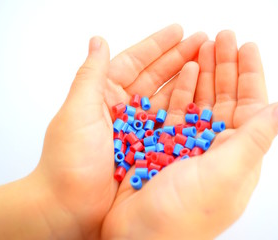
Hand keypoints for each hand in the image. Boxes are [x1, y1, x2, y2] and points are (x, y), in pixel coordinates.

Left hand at [33, 24, 206, 238]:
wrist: (70, 208)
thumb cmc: (69, 160)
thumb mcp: (79, 111)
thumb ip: (91, 75)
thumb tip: (98, 40)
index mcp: (104, 96)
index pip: (134, 63)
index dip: (157, 46)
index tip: (179, 32)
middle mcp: (123, 110)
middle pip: (155, 78)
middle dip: (179, 58)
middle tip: (203, 42)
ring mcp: (139, 130)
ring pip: (166, 99)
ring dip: (187, 80)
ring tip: (208, 63)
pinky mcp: (149, 150)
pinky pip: (170, 125)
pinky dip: (186, 111)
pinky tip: (202, 98)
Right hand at [102, 31, 277, 238]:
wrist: (139, 237)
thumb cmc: (185, 213)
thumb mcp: (227, 172)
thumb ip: (255, 138)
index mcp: (237, 154)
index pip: (250, 104)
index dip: (250, 74)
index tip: (246, 47)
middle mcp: (215, 148)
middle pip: (224, 97)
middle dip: (225, 66)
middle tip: (222, 37)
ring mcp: (188, 144)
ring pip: (200, 100)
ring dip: (203, 72)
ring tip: (202, 46)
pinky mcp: (164, 144)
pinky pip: (175, 111)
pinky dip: (180, 90)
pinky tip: (184, 73)